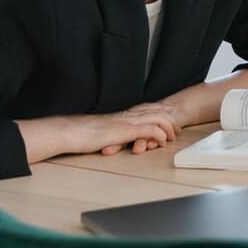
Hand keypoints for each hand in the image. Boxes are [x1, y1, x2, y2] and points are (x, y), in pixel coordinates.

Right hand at [58, 107, 180, 156]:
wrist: (69, 132)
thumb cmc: (80, 134)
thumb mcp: (99, 131)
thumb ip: (109, 132)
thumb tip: (110, 137)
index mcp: (120, 114)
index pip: (145, 107)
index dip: (160, 109)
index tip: (169, 113)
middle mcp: (126, 115)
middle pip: (155, 110)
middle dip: (170, 118)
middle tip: (178, 127)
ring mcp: (126, 122)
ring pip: (156, 118)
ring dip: (168, 127)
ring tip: (173, 136)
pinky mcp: (125, 131)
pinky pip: (149, 130)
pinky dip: (159, 134)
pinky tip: (162, 141)